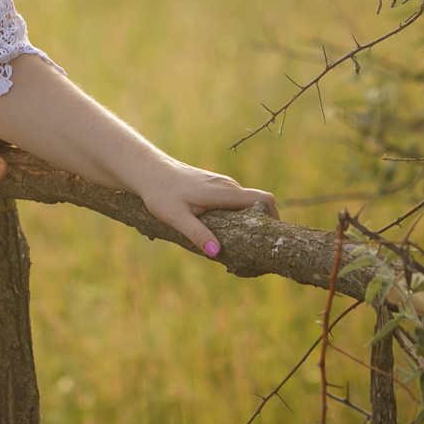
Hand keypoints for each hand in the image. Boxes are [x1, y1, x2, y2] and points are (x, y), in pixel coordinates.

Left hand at [133, 159, 279, 257]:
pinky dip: (238, 214)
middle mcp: (227, 185)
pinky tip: (226, 230)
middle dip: (263, 223)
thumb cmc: (161, 194)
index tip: (274, 236)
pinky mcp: (214, 185)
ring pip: (245, 202)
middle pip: (257, 203)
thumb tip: (216, 252)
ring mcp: (221, 183)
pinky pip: (235, 200)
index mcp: (224, 192)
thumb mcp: (176, 217)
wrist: (148, 171)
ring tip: (243, 243)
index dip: (275, 217)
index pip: (263, 199)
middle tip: (259, 249)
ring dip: (249, 219)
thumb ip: (197, 233)